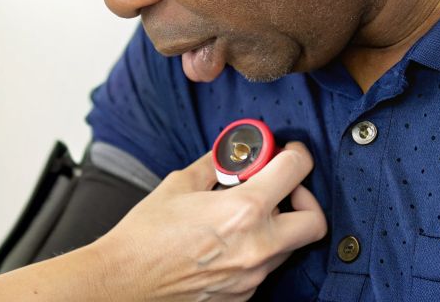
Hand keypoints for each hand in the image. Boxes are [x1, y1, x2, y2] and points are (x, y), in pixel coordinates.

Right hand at [88, 142, 324, 301]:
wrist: (126, 278)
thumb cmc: (146, 234)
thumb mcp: (181, 182)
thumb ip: (216, 164)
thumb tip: (234, 152)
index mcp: (244, 210)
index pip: (296, 170)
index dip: (295, 153)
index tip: (286, 151)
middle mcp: (257, 246)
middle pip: (314, 221)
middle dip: (303, 197)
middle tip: (280, 187)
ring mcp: (253, 276)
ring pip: (289, 246)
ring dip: (278, 224)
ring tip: (244, 214)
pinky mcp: (243, 295)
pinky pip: (265, 267)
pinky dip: (257, 248)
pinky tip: (229, 240)